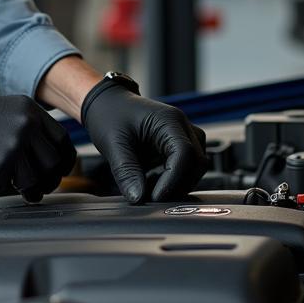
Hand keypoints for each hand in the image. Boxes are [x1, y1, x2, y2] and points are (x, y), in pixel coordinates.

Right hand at [0, 83, 76, 201]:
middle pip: (54, 163)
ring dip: (31, 190)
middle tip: (42, 187)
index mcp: (31, 111)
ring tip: (24, 191)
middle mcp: (27, 125)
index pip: (62, 140)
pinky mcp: (0, 164)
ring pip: (36, 180)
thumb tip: (47, 159)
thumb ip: (29, 130)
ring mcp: (14, 145)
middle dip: (50, 180)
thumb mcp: (7, 112)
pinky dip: (3, 186)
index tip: (60, 170)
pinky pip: (10, 186)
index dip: (64, 160)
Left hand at [82, 80, 206, 202]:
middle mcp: (181, 126)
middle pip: (196, 163)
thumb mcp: (113, 144)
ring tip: (148, 187)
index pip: (185, 154)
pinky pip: (186, 166)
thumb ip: (126, 171)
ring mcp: (182, 135)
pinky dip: (172, 179)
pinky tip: (151, 181)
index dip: (173, 180)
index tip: (154, 197)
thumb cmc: (109, 115)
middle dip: (177, 185)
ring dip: (176, 183)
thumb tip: (138, 199)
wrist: (107, 103)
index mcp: (169, 120)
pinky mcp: (178, 144)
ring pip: (195, 167)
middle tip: (150, 197)